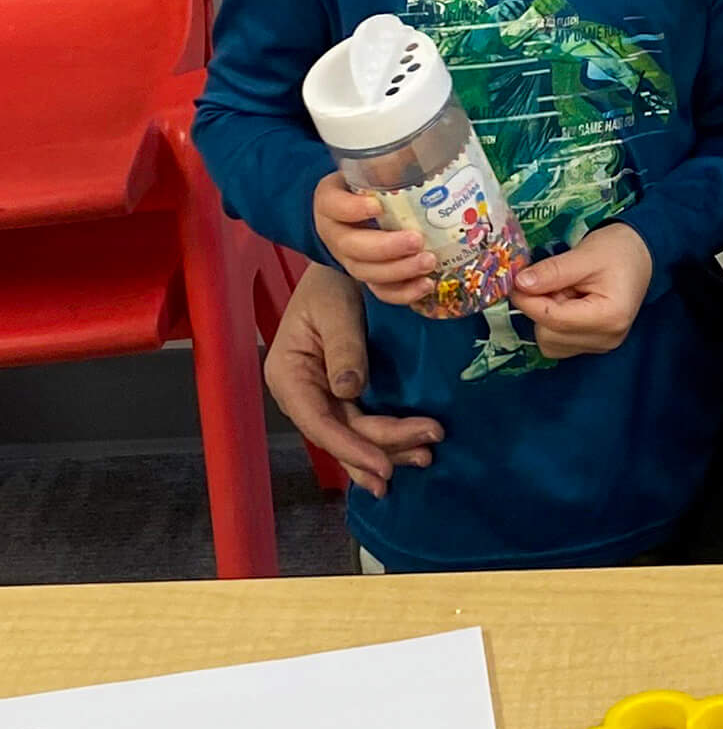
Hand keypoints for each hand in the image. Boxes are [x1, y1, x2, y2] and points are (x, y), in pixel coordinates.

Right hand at [263, 264, 442, 497]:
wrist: (342, 263)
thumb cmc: (331, 282)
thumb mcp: (335, 309)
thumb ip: (343, 348)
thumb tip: (348, 391)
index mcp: (288, 376)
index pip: (319, 424)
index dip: (351, 449)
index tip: (383, 466)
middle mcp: (303, 392)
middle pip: (342, 433)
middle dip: (383, 448)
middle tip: (427, 453)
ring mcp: (324, 393)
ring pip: (355, 433)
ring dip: (389, 449)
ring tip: (426, 457)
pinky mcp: (344, 389)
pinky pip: (362, 421)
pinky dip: (385, 439)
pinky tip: (407, 453)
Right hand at [312, 172, 434, 306]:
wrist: (348, 209)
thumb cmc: (365, 185)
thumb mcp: (367, 169)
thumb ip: (386, 164)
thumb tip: (424, 148)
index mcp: (330, 202)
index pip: (333, 205)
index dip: (352, 208)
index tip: (375, 204)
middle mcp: (335, 233)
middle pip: (352, 246)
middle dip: (386, 247)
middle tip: (416, 240)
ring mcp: (349, 259)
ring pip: (366, 273)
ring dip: (399, 271)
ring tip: (429, 262)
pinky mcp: (366, 276)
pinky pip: (380, 291)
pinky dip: (402, 292)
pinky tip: (425, 285)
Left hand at [512, 223, 652, 358]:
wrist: (641, 253)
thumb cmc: (618, 250)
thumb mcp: (585, 254)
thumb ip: (552, 271)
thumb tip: (520, 283)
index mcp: (609, 317)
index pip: (554, 319)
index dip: (528, 300)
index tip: (516, 281)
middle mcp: (607, 338)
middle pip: (549, 335)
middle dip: (540, 307)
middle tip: (549, 280)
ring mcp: (601, 344)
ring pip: (550, 343)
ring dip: (546, 317)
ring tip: (563, 290)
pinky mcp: (595, 343)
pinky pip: (559, 342)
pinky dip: (554, 324)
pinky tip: (567, 302)